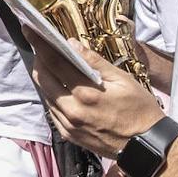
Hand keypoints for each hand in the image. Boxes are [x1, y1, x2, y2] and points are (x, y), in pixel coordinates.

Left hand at [27, 30, 165, 156]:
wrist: (147, 147)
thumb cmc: (139, 110)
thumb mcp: (123, 80)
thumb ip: (95, 62)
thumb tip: (72, 43)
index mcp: (85, 94)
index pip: (54, 63)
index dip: (40, 44)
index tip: (30, 29)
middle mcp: (72, 111)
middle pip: (42, 78)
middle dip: (38, 59)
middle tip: (39, 46)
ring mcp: (68, 125)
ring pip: (45, 95)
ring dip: (44, 77)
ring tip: (47, 63)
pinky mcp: (68, 135)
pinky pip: (52, 110)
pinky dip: (51, 95)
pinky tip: (57, 86)